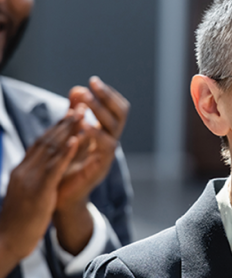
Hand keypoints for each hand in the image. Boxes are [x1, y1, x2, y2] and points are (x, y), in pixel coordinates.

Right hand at [0, 111, 80, 277]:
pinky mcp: (39, 190)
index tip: (70, 113)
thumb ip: (38, 181)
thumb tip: (48, 172)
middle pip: (46, 140)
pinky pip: (54, 168)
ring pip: (51, 149)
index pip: (41, 144)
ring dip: (68, 130)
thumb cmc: (20, 222)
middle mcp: (25, 170)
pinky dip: (65, 152)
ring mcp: (30, 179)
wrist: (7, 241)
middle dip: (65, 122)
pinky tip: (76, 140)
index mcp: (23, 171)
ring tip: (81, 113)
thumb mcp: (30, 195)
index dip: (57, 128)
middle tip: (80, 105)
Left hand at [53, 76, 129, 253]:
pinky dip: (95, 134)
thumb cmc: (69, 165)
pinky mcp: (102, 166)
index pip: (118, 108)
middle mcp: (111, 141)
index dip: (108, 94)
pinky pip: (105, 147)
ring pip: (113, 128)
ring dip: (99, 111)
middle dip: (107, 97)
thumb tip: (78, 89)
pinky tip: (83, 124)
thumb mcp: (72, 133)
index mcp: (107, 132)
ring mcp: (109, 154)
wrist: (65, 196)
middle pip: (120, 114)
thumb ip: (76, 113)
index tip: (93, 81)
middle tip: (93, 84)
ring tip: (84, 99)